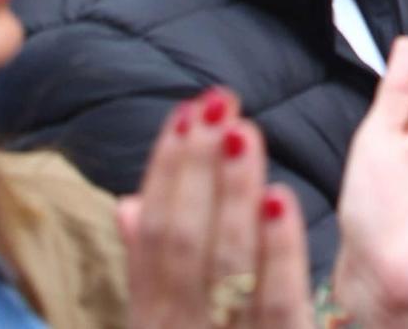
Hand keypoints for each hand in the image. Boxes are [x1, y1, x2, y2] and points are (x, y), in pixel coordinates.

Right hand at [120, 90, 312, 328]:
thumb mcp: (164, 325)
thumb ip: (149, 270)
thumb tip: (129, 204)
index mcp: (154, 321)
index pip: (154, 236)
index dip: (166, 172)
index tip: (183, 114)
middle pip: (182, 242)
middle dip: (197, 165)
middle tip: (215, 101)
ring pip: (227, 263)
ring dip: (232, 192)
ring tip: (240, 132)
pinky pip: (277, 304)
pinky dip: (278, 251)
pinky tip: (278, 199)